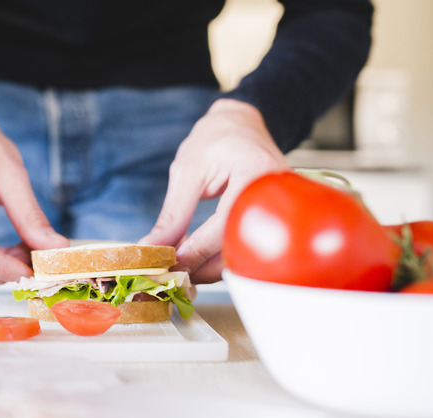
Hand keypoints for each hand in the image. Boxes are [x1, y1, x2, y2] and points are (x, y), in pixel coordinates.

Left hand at [139, 99, 289, 282]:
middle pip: (238, 247)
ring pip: (243, 255)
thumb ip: (173, 214)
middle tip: (170, 275)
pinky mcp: (271, 222)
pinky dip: (219, 258)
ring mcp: (279, 211)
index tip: (168, 265)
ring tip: (179, 269)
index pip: (225, 225)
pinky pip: (245, 247)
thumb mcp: (188, 171)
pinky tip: (197, 260)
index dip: (195, 251)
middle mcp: (277, 195)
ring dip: (209, 268)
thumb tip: (153, 247)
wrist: (242, 126)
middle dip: (202, 266)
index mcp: (256, 174)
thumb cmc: (216, 140)